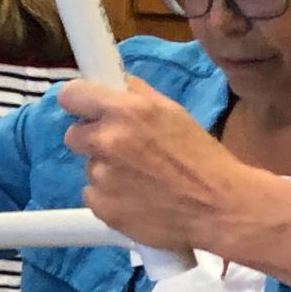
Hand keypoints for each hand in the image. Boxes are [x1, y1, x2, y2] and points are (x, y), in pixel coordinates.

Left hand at [56, 77, 259, 254]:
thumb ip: (137, 95)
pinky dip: (109, 196)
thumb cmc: (202, 159)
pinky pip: (92, 194)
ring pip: (89, 166)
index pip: (72, 95)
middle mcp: (107, 141)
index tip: (84, 108)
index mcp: (126, 112)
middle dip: (93, 139)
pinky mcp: (100, 206)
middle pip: (74, 134)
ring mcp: (101, 176)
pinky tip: (137, 198)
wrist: (218, 209)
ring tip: (142, 179)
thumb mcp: (173, 113)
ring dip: (107, 169)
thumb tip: (113, 82)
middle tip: (124, 149)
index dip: (78, 102)